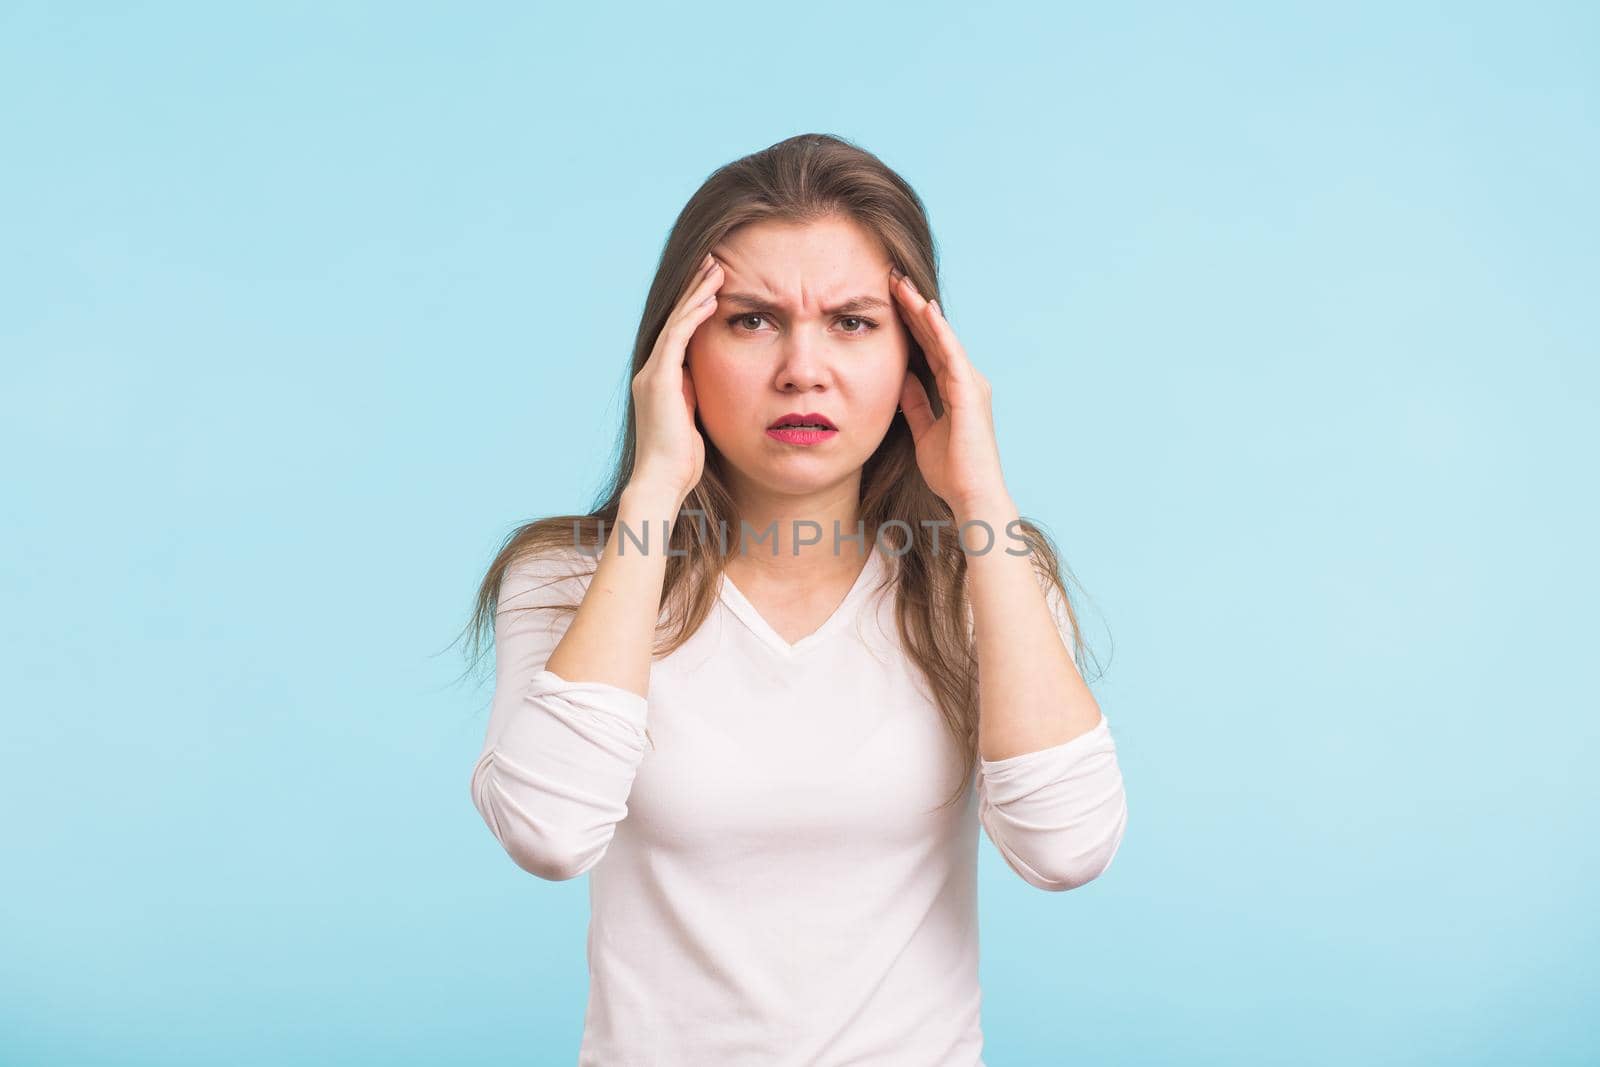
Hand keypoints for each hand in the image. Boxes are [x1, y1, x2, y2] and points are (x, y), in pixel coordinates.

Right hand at [629, 252, 723, 503]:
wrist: (662, 482)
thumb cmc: (682, 462)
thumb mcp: (695, 420)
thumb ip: (699, 397)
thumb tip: (714, 384)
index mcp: (661, 380)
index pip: (680, 333)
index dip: (696, 305)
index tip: (715, 283)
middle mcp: (652, 371)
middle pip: (676, 320)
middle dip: (695, 289)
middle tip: (714, 261)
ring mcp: (653, 374)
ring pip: (677, 323)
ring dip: (697, 294)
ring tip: (716, 269)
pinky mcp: (659, 381)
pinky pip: (678, 339)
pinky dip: (693, 316)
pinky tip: (710, 298)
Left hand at [890, 266, 1008, 512]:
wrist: (971, 495)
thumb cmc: (951, 471)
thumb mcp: (924, 430)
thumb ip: (918, 403)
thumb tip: (903, 379)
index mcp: (955, 389)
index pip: (928, 347)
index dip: (910, 323)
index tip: (888, 300)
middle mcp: (966, 380)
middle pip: (935, 335)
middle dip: (913, 306)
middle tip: (892, 278)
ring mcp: (970, 383)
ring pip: (942, 336)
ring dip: (921, 308)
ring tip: (900, 283)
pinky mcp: (969, 391)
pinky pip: (950, 353)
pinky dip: (938, 330)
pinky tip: (923, 308)